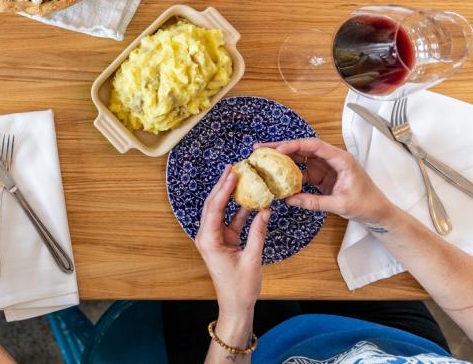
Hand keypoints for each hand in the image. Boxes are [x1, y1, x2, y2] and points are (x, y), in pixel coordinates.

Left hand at [195, 166, 269, 318]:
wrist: (236, 306)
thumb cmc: (240, 287)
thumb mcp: (252, 258)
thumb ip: (258, 232)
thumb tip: (265, 210)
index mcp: (208, 240)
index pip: (214, 208)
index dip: (224, 188)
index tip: (232, 172)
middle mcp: (207, 236)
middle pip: (213, 204)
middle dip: (223, 185)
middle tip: (233, 167)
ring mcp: (215, 238)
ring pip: (221, 211)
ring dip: (230, 196)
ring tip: (240, 177)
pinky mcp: (224, 241)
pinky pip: (231, 221)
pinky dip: (240, 212)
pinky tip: (251, 200)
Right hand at [258, 137, 396, 225]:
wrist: (378, 213)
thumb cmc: (366, 205)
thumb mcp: (340, 205)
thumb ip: (314, 202)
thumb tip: (289, 200)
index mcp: (341, 159)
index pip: (314, 146)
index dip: (295, 146)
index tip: (278, 150)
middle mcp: (332, 159)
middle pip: (304, 148)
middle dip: (282, 147)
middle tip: (261, 148)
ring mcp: (327, 167)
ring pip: (301, 158)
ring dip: (283, 158)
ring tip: (263, 159)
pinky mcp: (323, 176)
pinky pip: (303, 171)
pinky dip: (290, 174)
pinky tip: (278, 177)